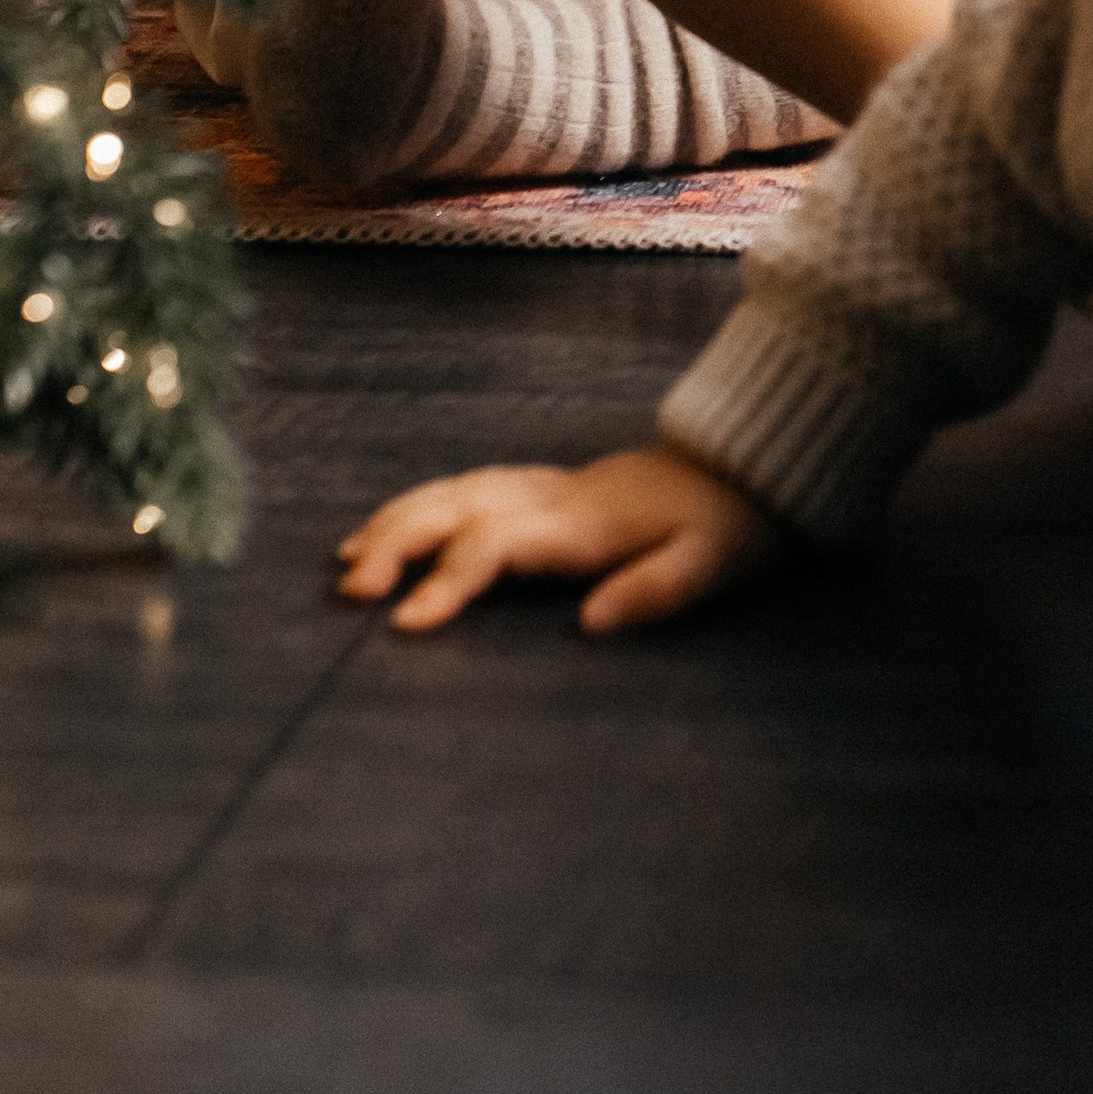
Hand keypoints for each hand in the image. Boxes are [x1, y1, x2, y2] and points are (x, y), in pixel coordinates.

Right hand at [335, 442, 781, 635]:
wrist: (745, 469)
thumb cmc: (728, 527)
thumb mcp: (714, 563)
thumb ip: (657, 591)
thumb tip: (591, 624)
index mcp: (582, 524)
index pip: (497, 543)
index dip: (450, 579)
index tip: (406, 623)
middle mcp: (551, 498)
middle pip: (456, 507)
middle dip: (397, 544)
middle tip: (350, 593)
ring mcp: (542, 486)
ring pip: (450, 492)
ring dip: (394, 524)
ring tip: (346, 567)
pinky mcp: (540, 487)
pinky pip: (462, 489)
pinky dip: (414, 507)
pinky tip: (381, 531)